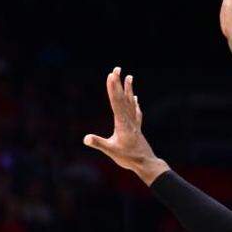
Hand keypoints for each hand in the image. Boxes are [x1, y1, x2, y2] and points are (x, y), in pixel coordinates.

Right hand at [83, 68, 167, 184]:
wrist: (146, 163)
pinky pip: (136, 112)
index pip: (116, 102)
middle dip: (119, 83)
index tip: (111, 76)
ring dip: (129, 89)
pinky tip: (136, 99)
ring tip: (129, 76)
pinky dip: (135, 104)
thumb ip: (98, 143)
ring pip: (131, 102)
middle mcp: (129, 120)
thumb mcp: (111, 151)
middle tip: (117, 68)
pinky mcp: (137, 128)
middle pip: (123, 98)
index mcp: (122, 123)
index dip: (112, 88)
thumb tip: (85, 138)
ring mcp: (134, 123)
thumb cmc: (128, 158)